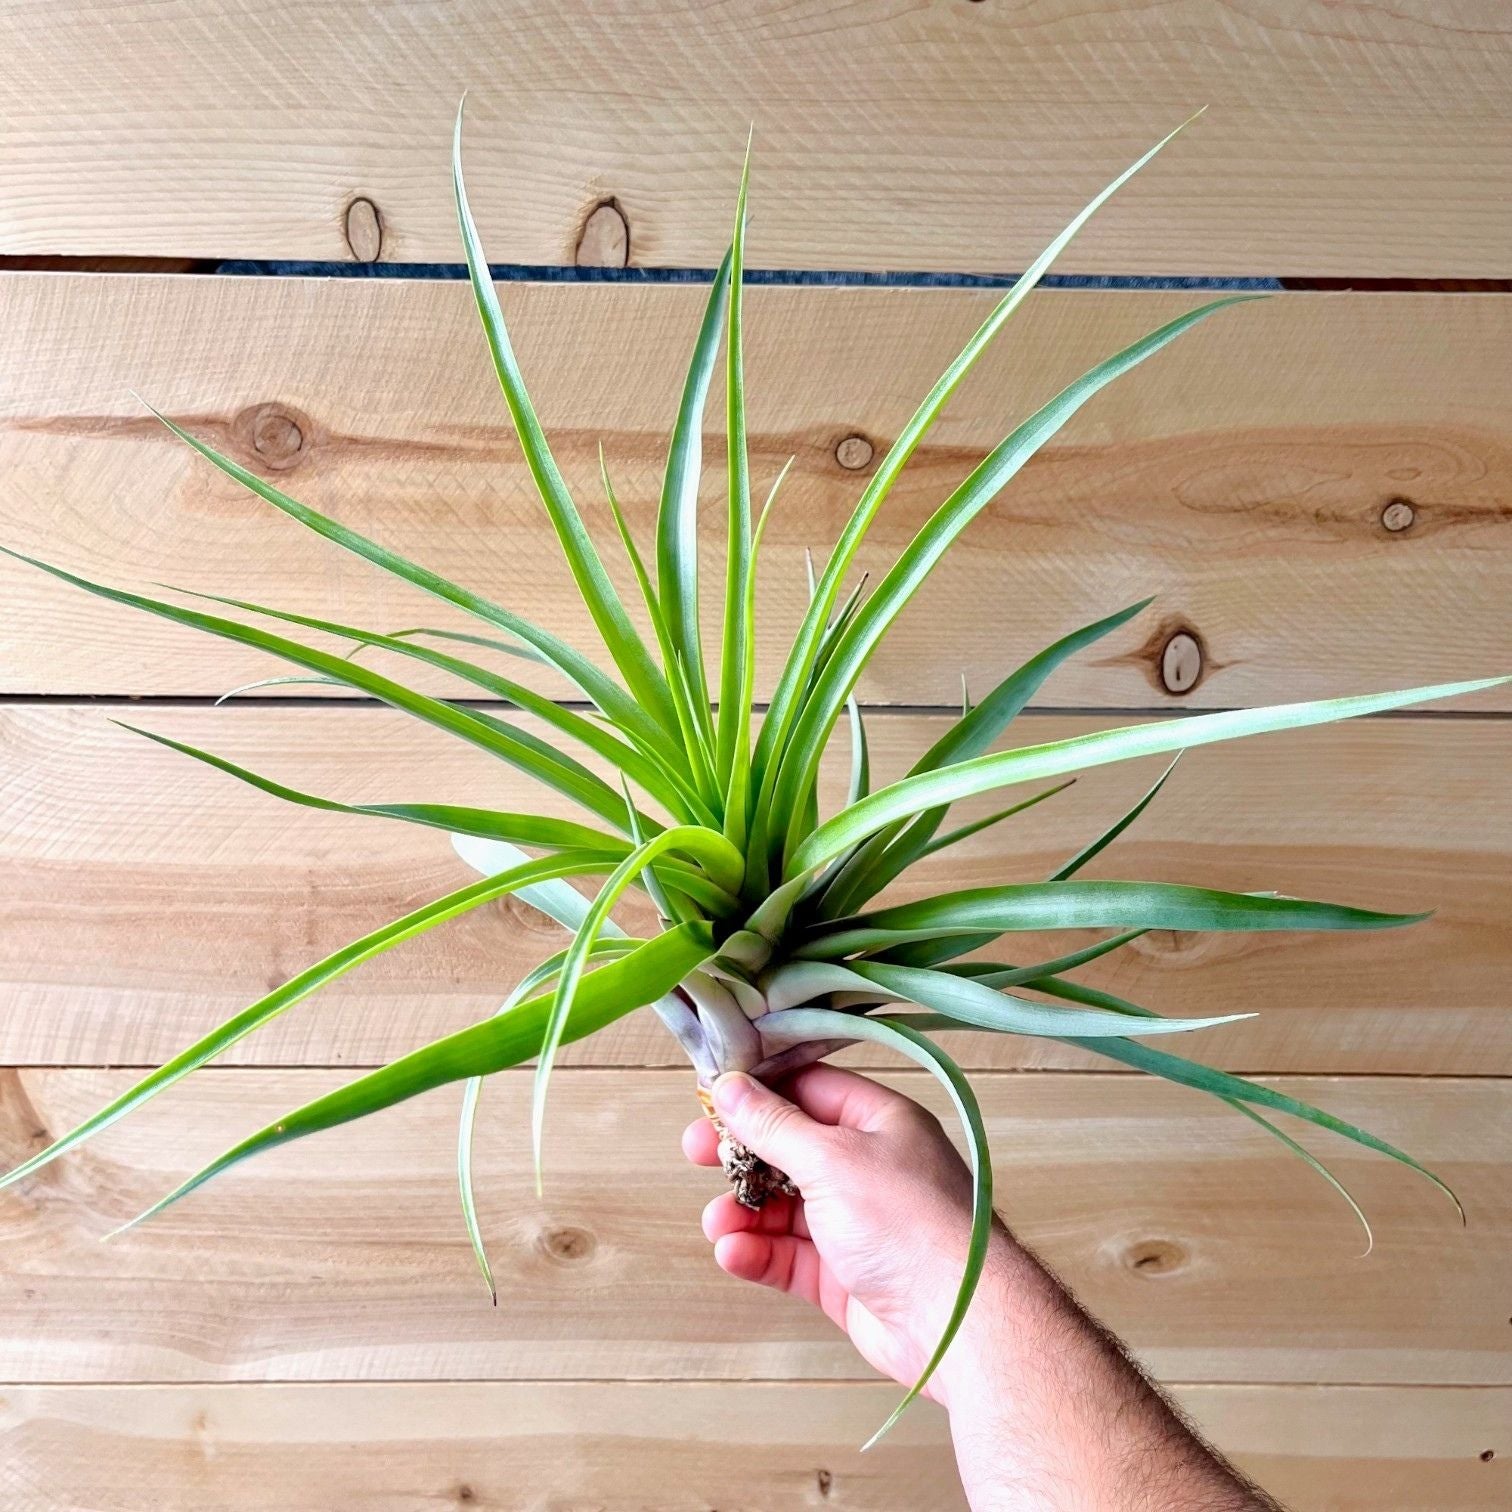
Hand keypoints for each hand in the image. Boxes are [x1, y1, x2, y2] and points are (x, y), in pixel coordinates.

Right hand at [681, 1063, 1009, 1405]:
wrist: (956, 1320)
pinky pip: (789, 1255)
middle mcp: (869, 1167)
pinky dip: (758, 1252)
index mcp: (879, 1122)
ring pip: (784, 1207)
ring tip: (718, 1220)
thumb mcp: (831, 1158)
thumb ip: (774, 1125)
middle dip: (742, 1153)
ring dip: (744, 1211)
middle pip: (790, 1148)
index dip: (760, 1092)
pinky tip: (735, 1252)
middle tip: (698, 1151)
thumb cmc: (915, 1227)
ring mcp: (857, 1223)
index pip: (809, 1090)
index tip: (714, 1096)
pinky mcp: (845, 1275)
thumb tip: (733, 1088)